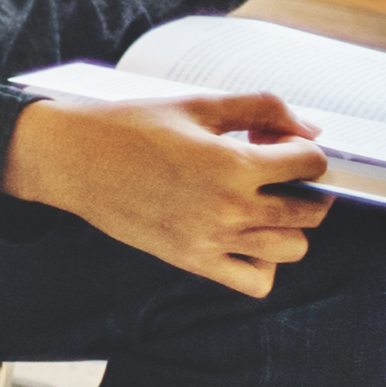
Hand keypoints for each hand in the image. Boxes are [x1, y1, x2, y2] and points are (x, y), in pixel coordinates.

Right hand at [9, 87, 332, 295]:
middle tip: (272, 172)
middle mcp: (229, 207)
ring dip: (288, 225)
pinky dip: (263, 265)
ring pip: (293, 248)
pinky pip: (256, 281)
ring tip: (261, 204)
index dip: (302, 149)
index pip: (311, 163)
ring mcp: (212, 239)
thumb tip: (310, 130)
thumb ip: (261, 109)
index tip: (277, 144)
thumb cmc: (131, 127)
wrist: (74, 159)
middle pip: (311, 210)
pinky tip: (245, 238)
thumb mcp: (197, 105)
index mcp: (233, 163)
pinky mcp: (194, 260)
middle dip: (304, 187)